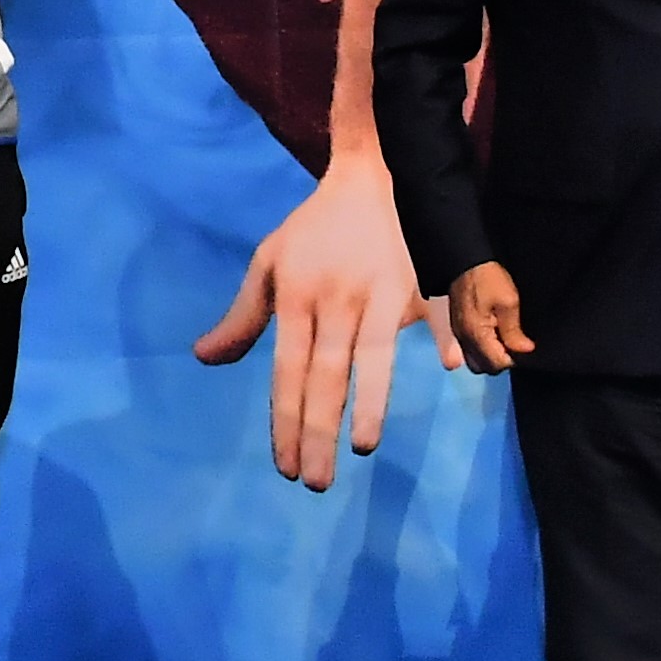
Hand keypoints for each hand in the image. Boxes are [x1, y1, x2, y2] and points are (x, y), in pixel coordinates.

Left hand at [192, 163, 429, 488]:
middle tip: (315, 483)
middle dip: (318, 431)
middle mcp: (336, 300)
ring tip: (363, 448)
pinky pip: (434, 311)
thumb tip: (205, 359)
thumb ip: (242, 317)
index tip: (284, 466)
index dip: (284, 420)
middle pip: (326, 375)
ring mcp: (380, 291)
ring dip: (370, 401)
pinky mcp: (419, 280)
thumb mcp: (269, 264)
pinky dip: (445, 334)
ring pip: (374, 354)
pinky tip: (456, 367)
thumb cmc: (314, 231)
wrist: (370, 177)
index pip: (287, 371)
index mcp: (298, 299)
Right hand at [444, 259, 530, 366]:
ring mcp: (458, 333)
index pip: (497, 363)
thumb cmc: (486, 277)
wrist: (463, 260)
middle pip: (483, 367)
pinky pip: (469, 349)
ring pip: (474, 361)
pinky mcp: (457, 327)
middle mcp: (463, 338)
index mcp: (476, 333)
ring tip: (503, 339)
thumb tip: (525, 351)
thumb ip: (515, 331)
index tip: (523, 345)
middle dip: (500, 360)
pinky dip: (482, 348)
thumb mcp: (508, 301)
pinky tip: (492, 332)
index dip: (514, 358)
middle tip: (513, 343)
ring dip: (490, 356)